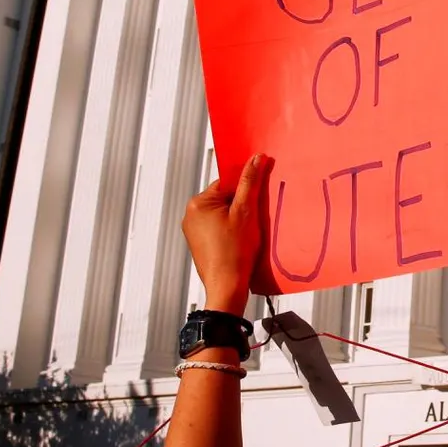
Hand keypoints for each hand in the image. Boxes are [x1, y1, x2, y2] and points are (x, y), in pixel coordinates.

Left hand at [182, 154, 271, 310]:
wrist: (227, 287)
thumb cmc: (234, 253)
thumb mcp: (246, 212)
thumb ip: (250, 182)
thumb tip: (256, 159)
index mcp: (198, 203)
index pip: (226, 182)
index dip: (245, 189)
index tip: (257, 197)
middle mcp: (191, 215)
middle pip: (224, 198)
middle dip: (241, 205)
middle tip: (253, 219)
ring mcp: (194, 231)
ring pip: (222, 214)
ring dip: (238, 219)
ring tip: (247, 234)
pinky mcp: (200, 244)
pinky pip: (219, 228)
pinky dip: (231, 231)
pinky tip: (241, 242)